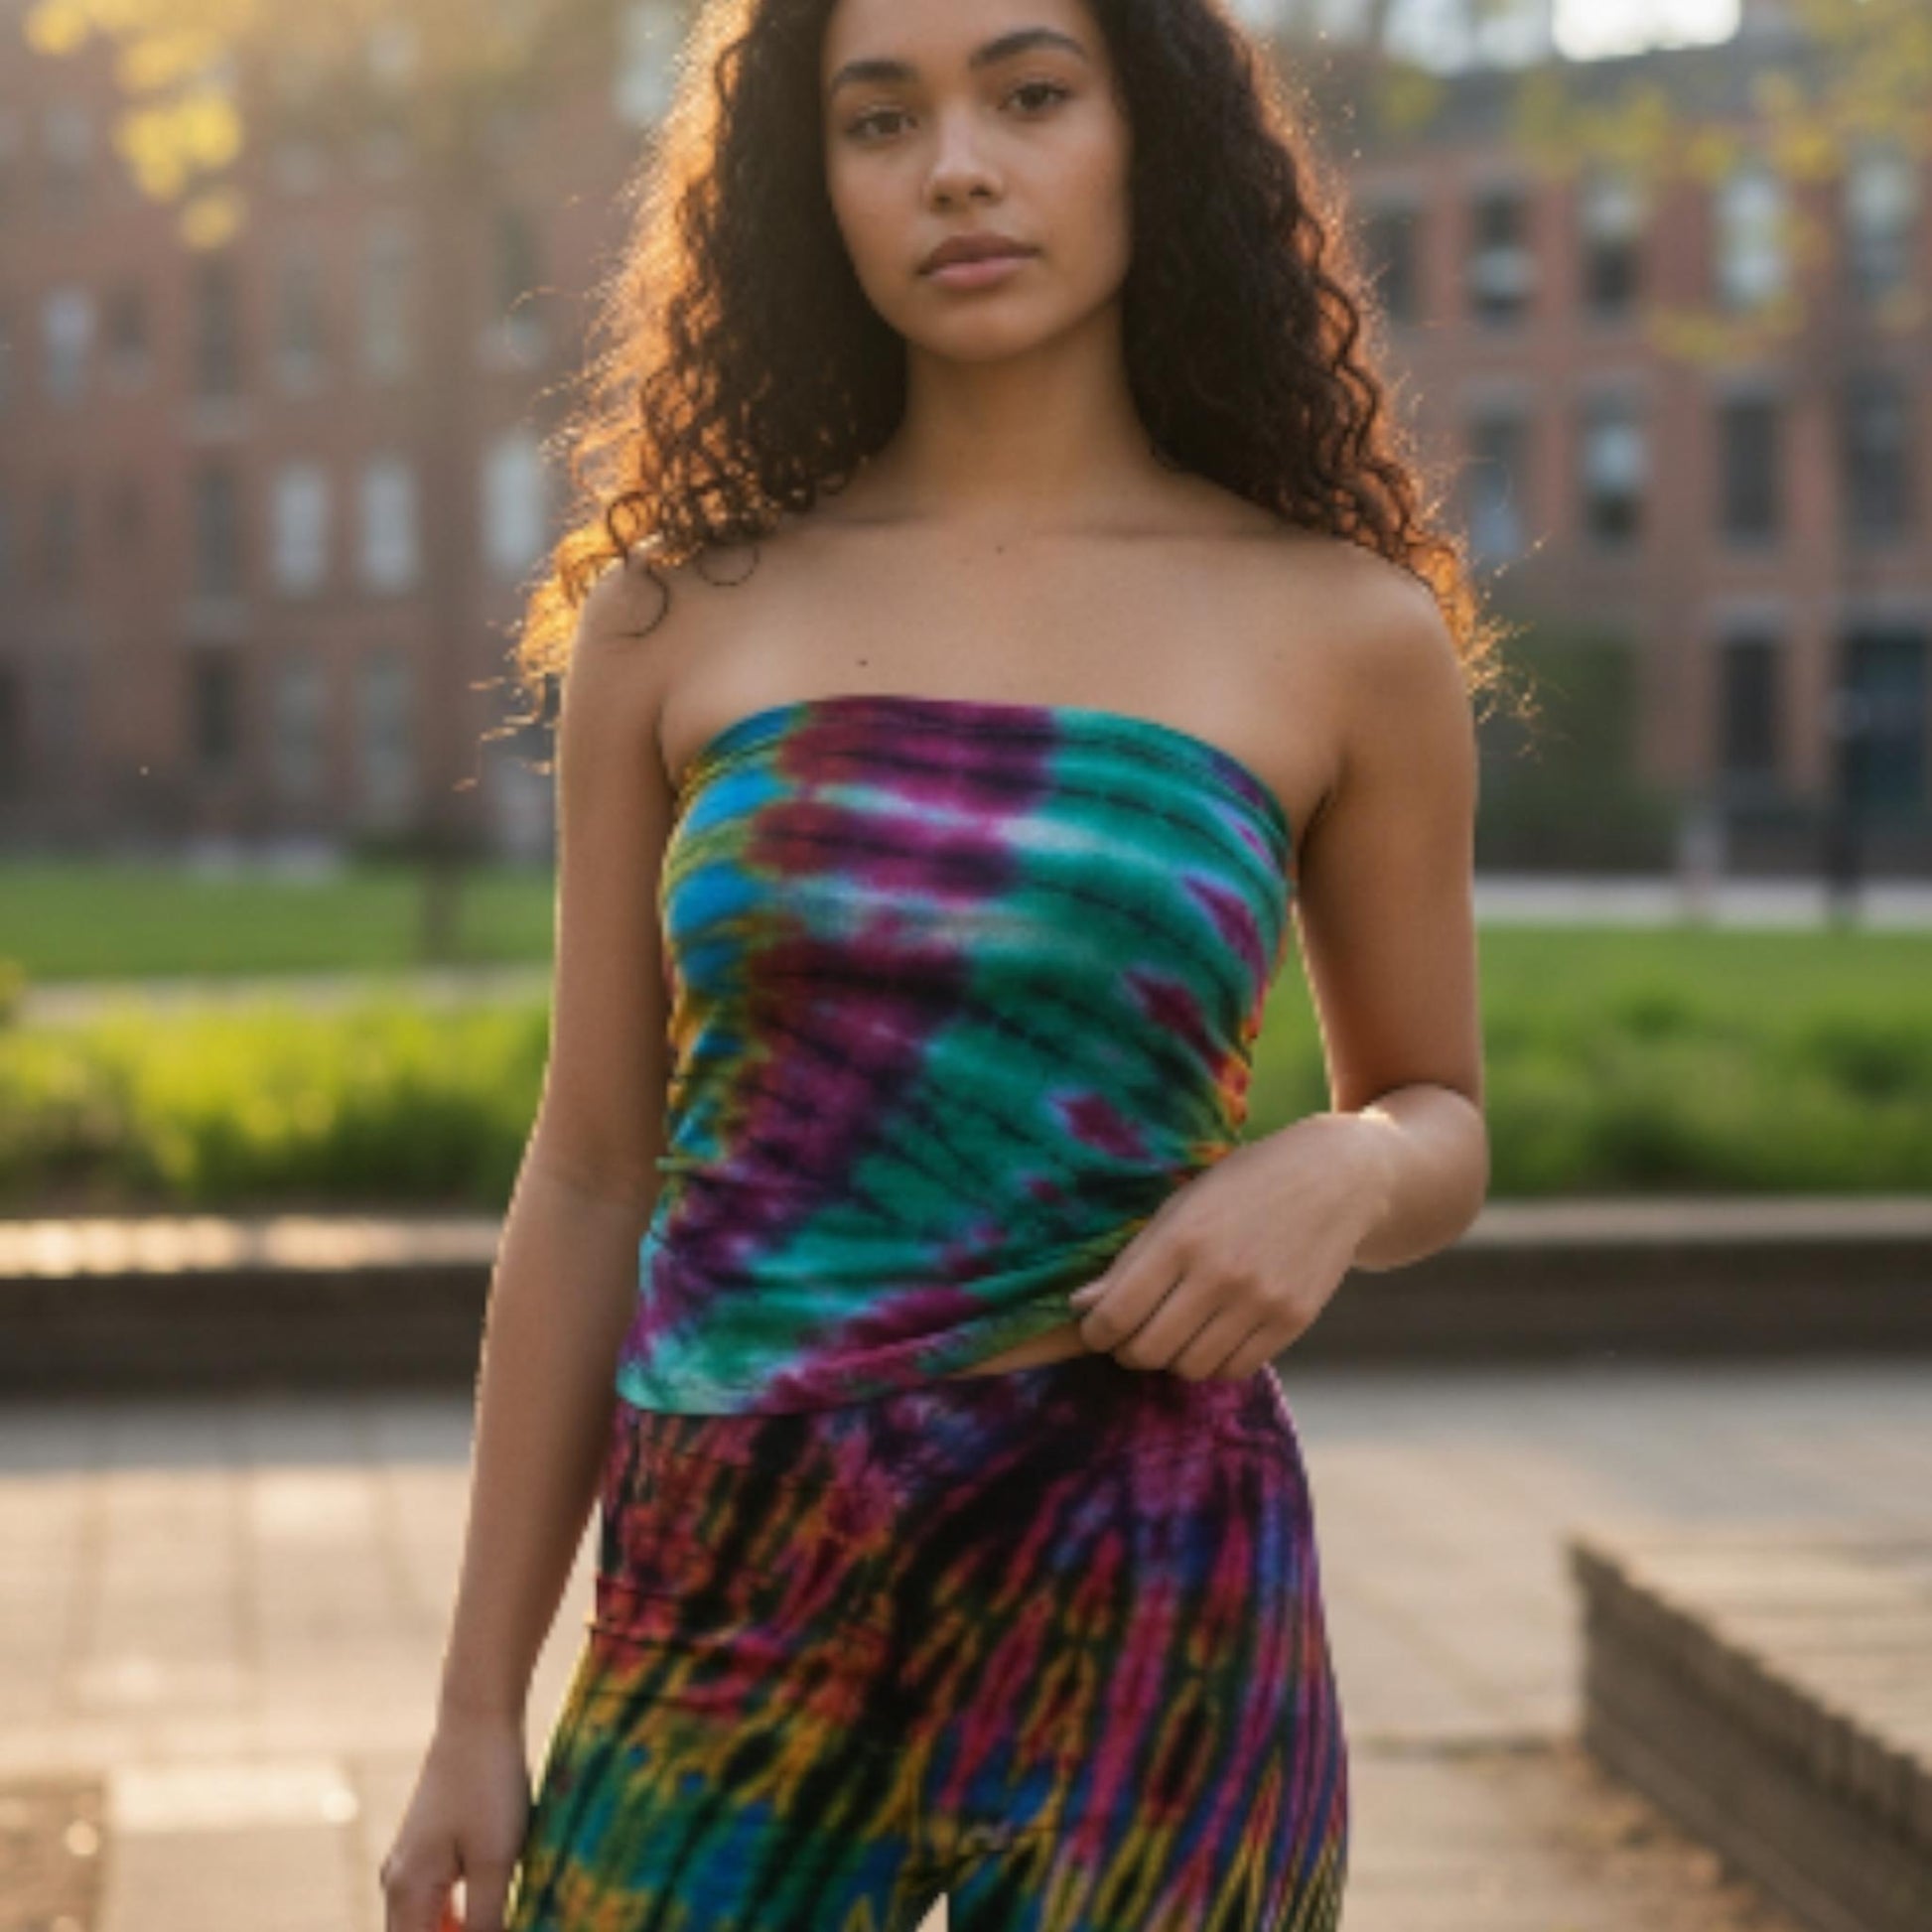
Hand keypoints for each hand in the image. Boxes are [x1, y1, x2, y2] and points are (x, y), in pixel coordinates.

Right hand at [379, 1705, 532, 1931]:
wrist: (478, 1717)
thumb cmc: (489, 1784)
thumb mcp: (496, 1858)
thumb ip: (486, 1920)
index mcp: (407, 1893)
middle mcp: (397, 1884)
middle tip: (499, 1926)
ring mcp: (410, 1866)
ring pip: (427, 1928)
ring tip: (499, 1921)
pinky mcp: (429, 1850)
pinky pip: (436, 1906)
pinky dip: (459, 1922)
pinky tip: (493, 1916)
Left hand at [1065, 1114, 1389, 1380]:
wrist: (1333, 1179)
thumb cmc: (1242, 1186)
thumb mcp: (1180, 1207)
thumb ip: (1130, 1261)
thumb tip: (1080, 1307)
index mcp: (1182, 1238)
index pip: (1116, 1314)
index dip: (1095, 1332)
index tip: (1096, 1328)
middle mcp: (1220, 1274)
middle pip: (1149, 1350)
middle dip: (1129, 1350)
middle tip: (1132, 1334)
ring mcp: (1260, 1302)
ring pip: (1190, 1367)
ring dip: (1172, 1358)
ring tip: (1175, 1330)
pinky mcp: (1293, 1322)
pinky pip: (1235, 1368)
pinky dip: (1214, 1362)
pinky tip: (1212, 1334)